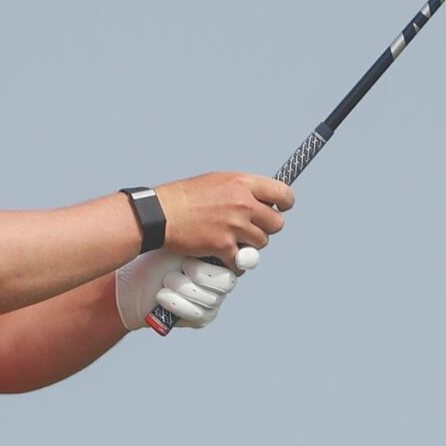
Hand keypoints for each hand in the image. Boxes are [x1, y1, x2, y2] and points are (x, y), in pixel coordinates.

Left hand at [117, 246, 253, 332]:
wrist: (133, 282)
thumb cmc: (157, 255)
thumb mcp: (181, 240)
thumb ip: (205, 238)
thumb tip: (225, 237)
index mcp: (222, 256)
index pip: (242, 260)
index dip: (237, 260)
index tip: (214, 259)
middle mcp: (222, 278)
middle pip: (226, 282)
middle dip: (202, 275)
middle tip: (183, 266)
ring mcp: (213, 299)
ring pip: (210, 298)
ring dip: (184, 288)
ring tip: (167, 279)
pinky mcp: (202, 317)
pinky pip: (197, 313)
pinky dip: (177, 303)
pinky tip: (162, 296)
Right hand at [149, 171, 291, 263]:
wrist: (161, 214)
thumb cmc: (185, 197)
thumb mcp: (218, 181)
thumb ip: (243, 190)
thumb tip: (263, 201)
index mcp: (242, 183)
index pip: (283, 193)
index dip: (285, 204)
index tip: (280, 209)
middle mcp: (242, 203)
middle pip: (277, 223)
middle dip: (266, 228)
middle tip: (250, 228)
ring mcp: (234, 226)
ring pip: (261, 243)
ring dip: (250, 245)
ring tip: (233, 240)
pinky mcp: (223, 246)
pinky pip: (242, 262)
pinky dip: (235, 264)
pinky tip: (226, 259)